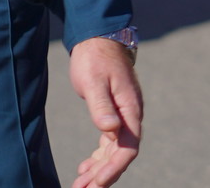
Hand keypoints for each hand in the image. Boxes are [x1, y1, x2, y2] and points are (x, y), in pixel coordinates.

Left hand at [68, 38, 143, 185]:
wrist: (97, 36)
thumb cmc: (95, 57)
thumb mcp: (95, 81)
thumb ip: (102, 106)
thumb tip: (111, 130)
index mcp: (130, 108)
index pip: (128, 147)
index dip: (114, 168)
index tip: (97, 183)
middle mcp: (130, 115)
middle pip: (121, 154)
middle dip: (103, 176)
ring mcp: (123, 115)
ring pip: (114, 151)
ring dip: (98, 169)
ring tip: (79, 185)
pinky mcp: (113, 113)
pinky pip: (109, 143)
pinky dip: (98, 157)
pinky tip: (84, 167)